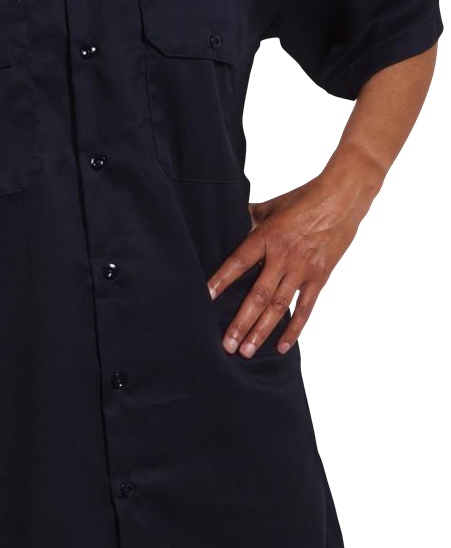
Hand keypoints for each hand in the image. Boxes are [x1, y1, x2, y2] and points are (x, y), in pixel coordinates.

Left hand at [206, 173, 367, 356]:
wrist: (344, 197)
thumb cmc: (305, 195)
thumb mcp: (273, 203)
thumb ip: (251, 219)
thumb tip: (233, 223)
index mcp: (268, 236)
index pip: (239, 262)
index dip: (222, 280)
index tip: (205, 298)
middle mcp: (284, 257)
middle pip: (258, 295)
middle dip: (241, 322)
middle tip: (226, 345)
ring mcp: (303, 270)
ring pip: (279, 307)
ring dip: (261, 331)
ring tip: (246, 351)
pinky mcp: (320, 278)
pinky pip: (305, 309)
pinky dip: (294, 329)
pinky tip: (281, 346)